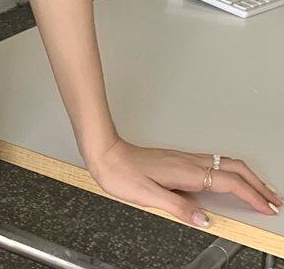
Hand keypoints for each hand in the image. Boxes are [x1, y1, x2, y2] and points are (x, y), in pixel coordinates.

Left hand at [86, 137, 282, 227]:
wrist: (105, 153)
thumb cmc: (121, 173)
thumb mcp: (149, 196)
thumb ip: (179, 207)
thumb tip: (205, 219)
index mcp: (186, 171)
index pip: (229, 182)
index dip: (252, 195)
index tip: (267, 207)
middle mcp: (188, 161)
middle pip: (233, 168)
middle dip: (257, 183)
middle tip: (274, 199)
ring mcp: (183, 158)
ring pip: (224, 163)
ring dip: (246, 176)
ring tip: (259, 190)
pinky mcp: (177, 160)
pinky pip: (212, 163)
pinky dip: (230, 172)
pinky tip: (228, 180)